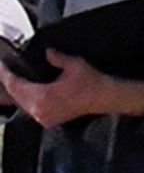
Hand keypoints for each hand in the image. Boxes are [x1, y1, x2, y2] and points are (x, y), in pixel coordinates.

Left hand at [5, 51, 143, 125]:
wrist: (104, 97)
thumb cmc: (90, 81)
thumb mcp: (74, 64)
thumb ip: (56, 58)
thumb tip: (46, 52)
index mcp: (42, 97)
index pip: (16, 86)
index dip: (7, 75)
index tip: (2, 65)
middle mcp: (38, 110)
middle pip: (16, 96)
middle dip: (10, 83)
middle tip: (5, 70)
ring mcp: (42, 117)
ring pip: (22, 103)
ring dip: (17, 92)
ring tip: (13, 79)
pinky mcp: (46, 120)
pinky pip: (30, 109)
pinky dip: (26, 99)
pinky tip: (26, 91)